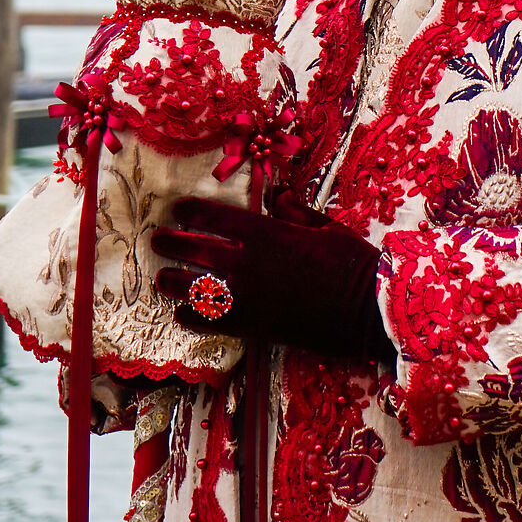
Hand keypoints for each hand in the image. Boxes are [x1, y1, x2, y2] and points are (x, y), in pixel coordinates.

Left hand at [152, 195, 394, 363]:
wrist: (364, 310)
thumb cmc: (352, 263)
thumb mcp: (326, 227)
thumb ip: (296, 212)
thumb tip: (279, 196)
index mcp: (265, 232)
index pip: (212, 216)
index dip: (189, 211)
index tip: (178, 210)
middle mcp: (246, 261)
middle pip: (192, 248)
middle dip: (169, 243)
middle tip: (158, 241)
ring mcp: (244, 295)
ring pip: (190, 286)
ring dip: (172, 280)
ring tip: (163, 278)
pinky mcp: (248, 325)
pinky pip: (204, 320)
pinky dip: (189, 315)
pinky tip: (183, 312)